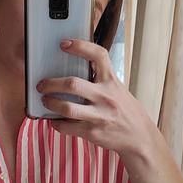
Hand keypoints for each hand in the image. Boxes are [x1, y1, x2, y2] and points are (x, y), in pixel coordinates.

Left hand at [36, 39, 155, 157]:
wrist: (140, 138)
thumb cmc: (126, 111)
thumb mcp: (118, 90)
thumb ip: (101, 81)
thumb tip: (73, 74)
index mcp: (112, 82)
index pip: (98, 55)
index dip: (80, 46)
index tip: (64, 44)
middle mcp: (106, 97)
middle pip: (72, 84)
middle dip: (51, 84)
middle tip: (42, 85)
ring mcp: (99, 116)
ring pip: (66, 107)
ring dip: (50, 103)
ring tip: (45, 101)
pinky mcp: (92, 132)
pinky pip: (66, 127)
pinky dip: (56, 123)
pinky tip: (54, 120)